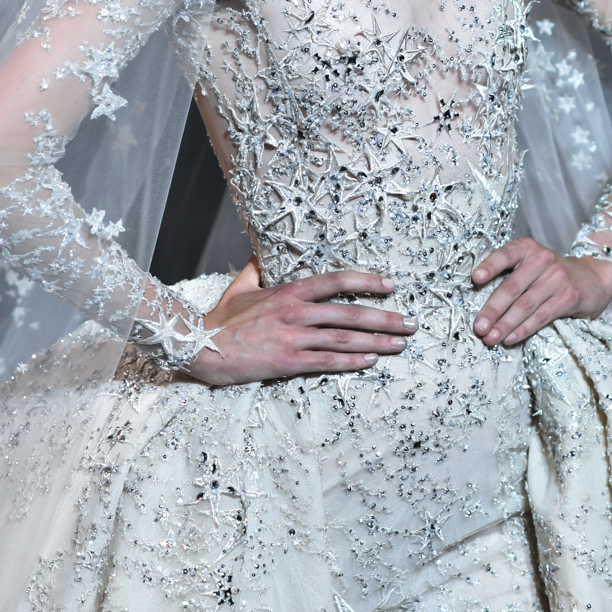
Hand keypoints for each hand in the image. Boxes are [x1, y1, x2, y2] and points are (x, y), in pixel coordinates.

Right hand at [188, 257, 416, 385]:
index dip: (366, 281)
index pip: (336, 280)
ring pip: (344, 338)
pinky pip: (327, 361)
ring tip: (400, 345)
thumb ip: (257, 267)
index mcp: (289, 291)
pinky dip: (352, 361)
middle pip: (350, 313)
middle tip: (410, 323)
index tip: (390, 285)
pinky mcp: (288, 361)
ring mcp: (294, 337)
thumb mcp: (241, 285)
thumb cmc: (222, 318)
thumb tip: (262, 250)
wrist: (201, 346)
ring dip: (377, 342)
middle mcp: (296, 312)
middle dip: (385, 318)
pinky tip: (371, 361)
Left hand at [471, 237, 611, 346]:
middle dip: (492, 309)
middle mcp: (542, 260)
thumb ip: (508, 272)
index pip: (505, 255)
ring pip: (525, 305)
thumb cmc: (549, 273)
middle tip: (478, 327)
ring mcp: (557, 278)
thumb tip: (477, 295)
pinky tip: (510, 339)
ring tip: (490, 338)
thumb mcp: (530, 262)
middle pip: (512, 287)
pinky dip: (523, 330)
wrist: (591, 277)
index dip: (489, 266)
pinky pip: (541, 316)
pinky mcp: (568, 297)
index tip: (475, 279)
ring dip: (505, 325)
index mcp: (527, 248)